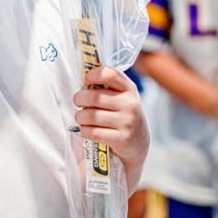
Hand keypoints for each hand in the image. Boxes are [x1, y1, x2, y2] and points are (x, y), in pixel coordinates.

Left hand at [73, 66, 149, 188]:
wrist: (138, 143)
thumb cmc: (123, 116)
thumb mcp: (121, 97)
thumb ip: (106, 88)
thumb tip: (83, 83)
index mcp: (129, 88)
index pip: (108, 74)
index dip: (92, 75)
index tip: (86, 82)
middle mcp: (130, 103)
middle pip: (94, 96)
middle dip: (79, 99)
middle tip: (78, 103)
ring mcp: (127, 121)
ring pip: (91, 116)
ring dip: (80, 117)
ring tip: (81, 118)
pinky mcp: (122, 139)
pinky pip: (93, 132)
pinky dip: (85, 131)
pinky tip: (87, 130)